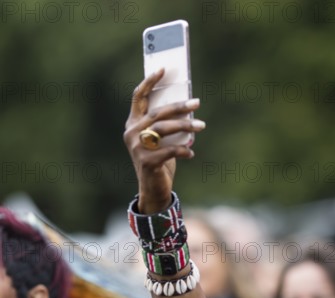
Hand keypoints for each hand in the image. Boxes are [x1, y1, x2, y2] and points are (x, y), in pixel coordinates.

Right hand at [123, 69, 204, 213]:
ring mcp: (137, 148)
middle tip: (197, 101)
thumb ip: (167, 125)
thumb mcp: (161, 140)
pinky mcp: (147, 162)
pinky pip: (169, 150)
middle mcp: (132, 133)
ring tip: (202, 126)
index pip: (138, 97)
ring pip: (163, 129)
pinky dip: (183, 150)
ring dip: (185, 125)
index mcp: (133, 123)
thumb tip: (188, 107)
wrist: (153, 189)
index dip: (149, 82)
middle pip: (157, 112)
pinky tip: (191, 153)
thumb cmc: (160, 160)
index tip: (163, 69)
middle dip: (179, 106)